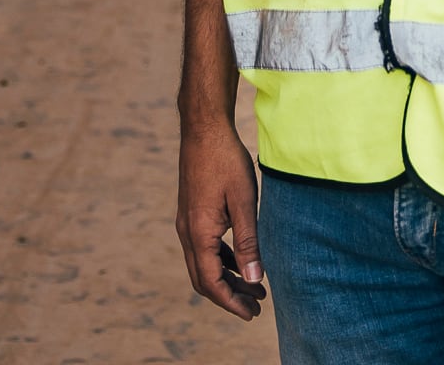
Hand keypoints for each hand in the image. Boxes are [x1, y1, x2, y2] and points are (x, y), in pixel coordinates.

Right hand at [174, 116, 265, 319]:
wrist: (204, 128)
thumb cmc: (226, 160)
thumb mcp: (244, 202)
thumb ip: (248, 242)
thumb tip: (254, 278)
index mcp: (199, 233)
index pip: (211, 282)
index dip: (231, 302)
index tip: (252, 314)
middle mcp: (187, 232)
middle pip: (204, 279)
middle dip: (229, 296)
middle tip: (256, 307)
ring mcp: (187, 222)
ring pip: (204, 264)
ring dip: (227, 279)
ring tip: (255, 288)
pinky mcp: (192, 213)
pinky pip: (205, 247)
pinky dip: (222, 260)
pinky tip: (242, 262)